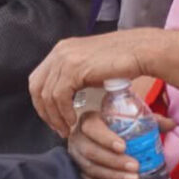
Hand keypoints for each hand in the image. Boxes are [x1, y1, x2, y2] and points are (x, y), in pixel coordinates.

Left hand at [28, 30, 160, 136]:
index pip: (38, 78)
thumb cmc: (124, 61)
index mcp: (62, 49)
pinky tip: (73, 120)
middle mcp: (60, 51)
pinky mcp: (74, 68)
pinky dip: (64, 112)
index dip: (42, 102)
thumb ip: (77, 75)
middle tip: (57, 127)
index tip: (53, 118)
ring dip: (55, 116)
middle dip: (44, 111)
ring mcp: (65, 58)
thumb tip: (68, 95)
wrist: (141, 51)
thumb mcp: (92, 67)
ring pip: (47, 94)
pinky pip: (59, 96)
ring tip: (67, 129)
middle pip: (37, 86)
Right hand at [66, 109, 173, 178]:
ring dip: (112, 175)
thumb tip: (172, 123)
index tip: (123, 146)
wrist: (99, 138)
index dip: (106, 138)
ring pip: (90, 168)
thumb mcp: (131, 120)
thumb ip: (150, 120)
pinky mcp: (78, 170)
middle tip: (135, 167)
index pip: (92, 127)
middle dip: (114, 161)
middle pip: (91, 151)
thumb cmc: (116, 126)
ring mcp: (76, 155)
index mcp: (89, 119)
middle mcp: (78, 137)